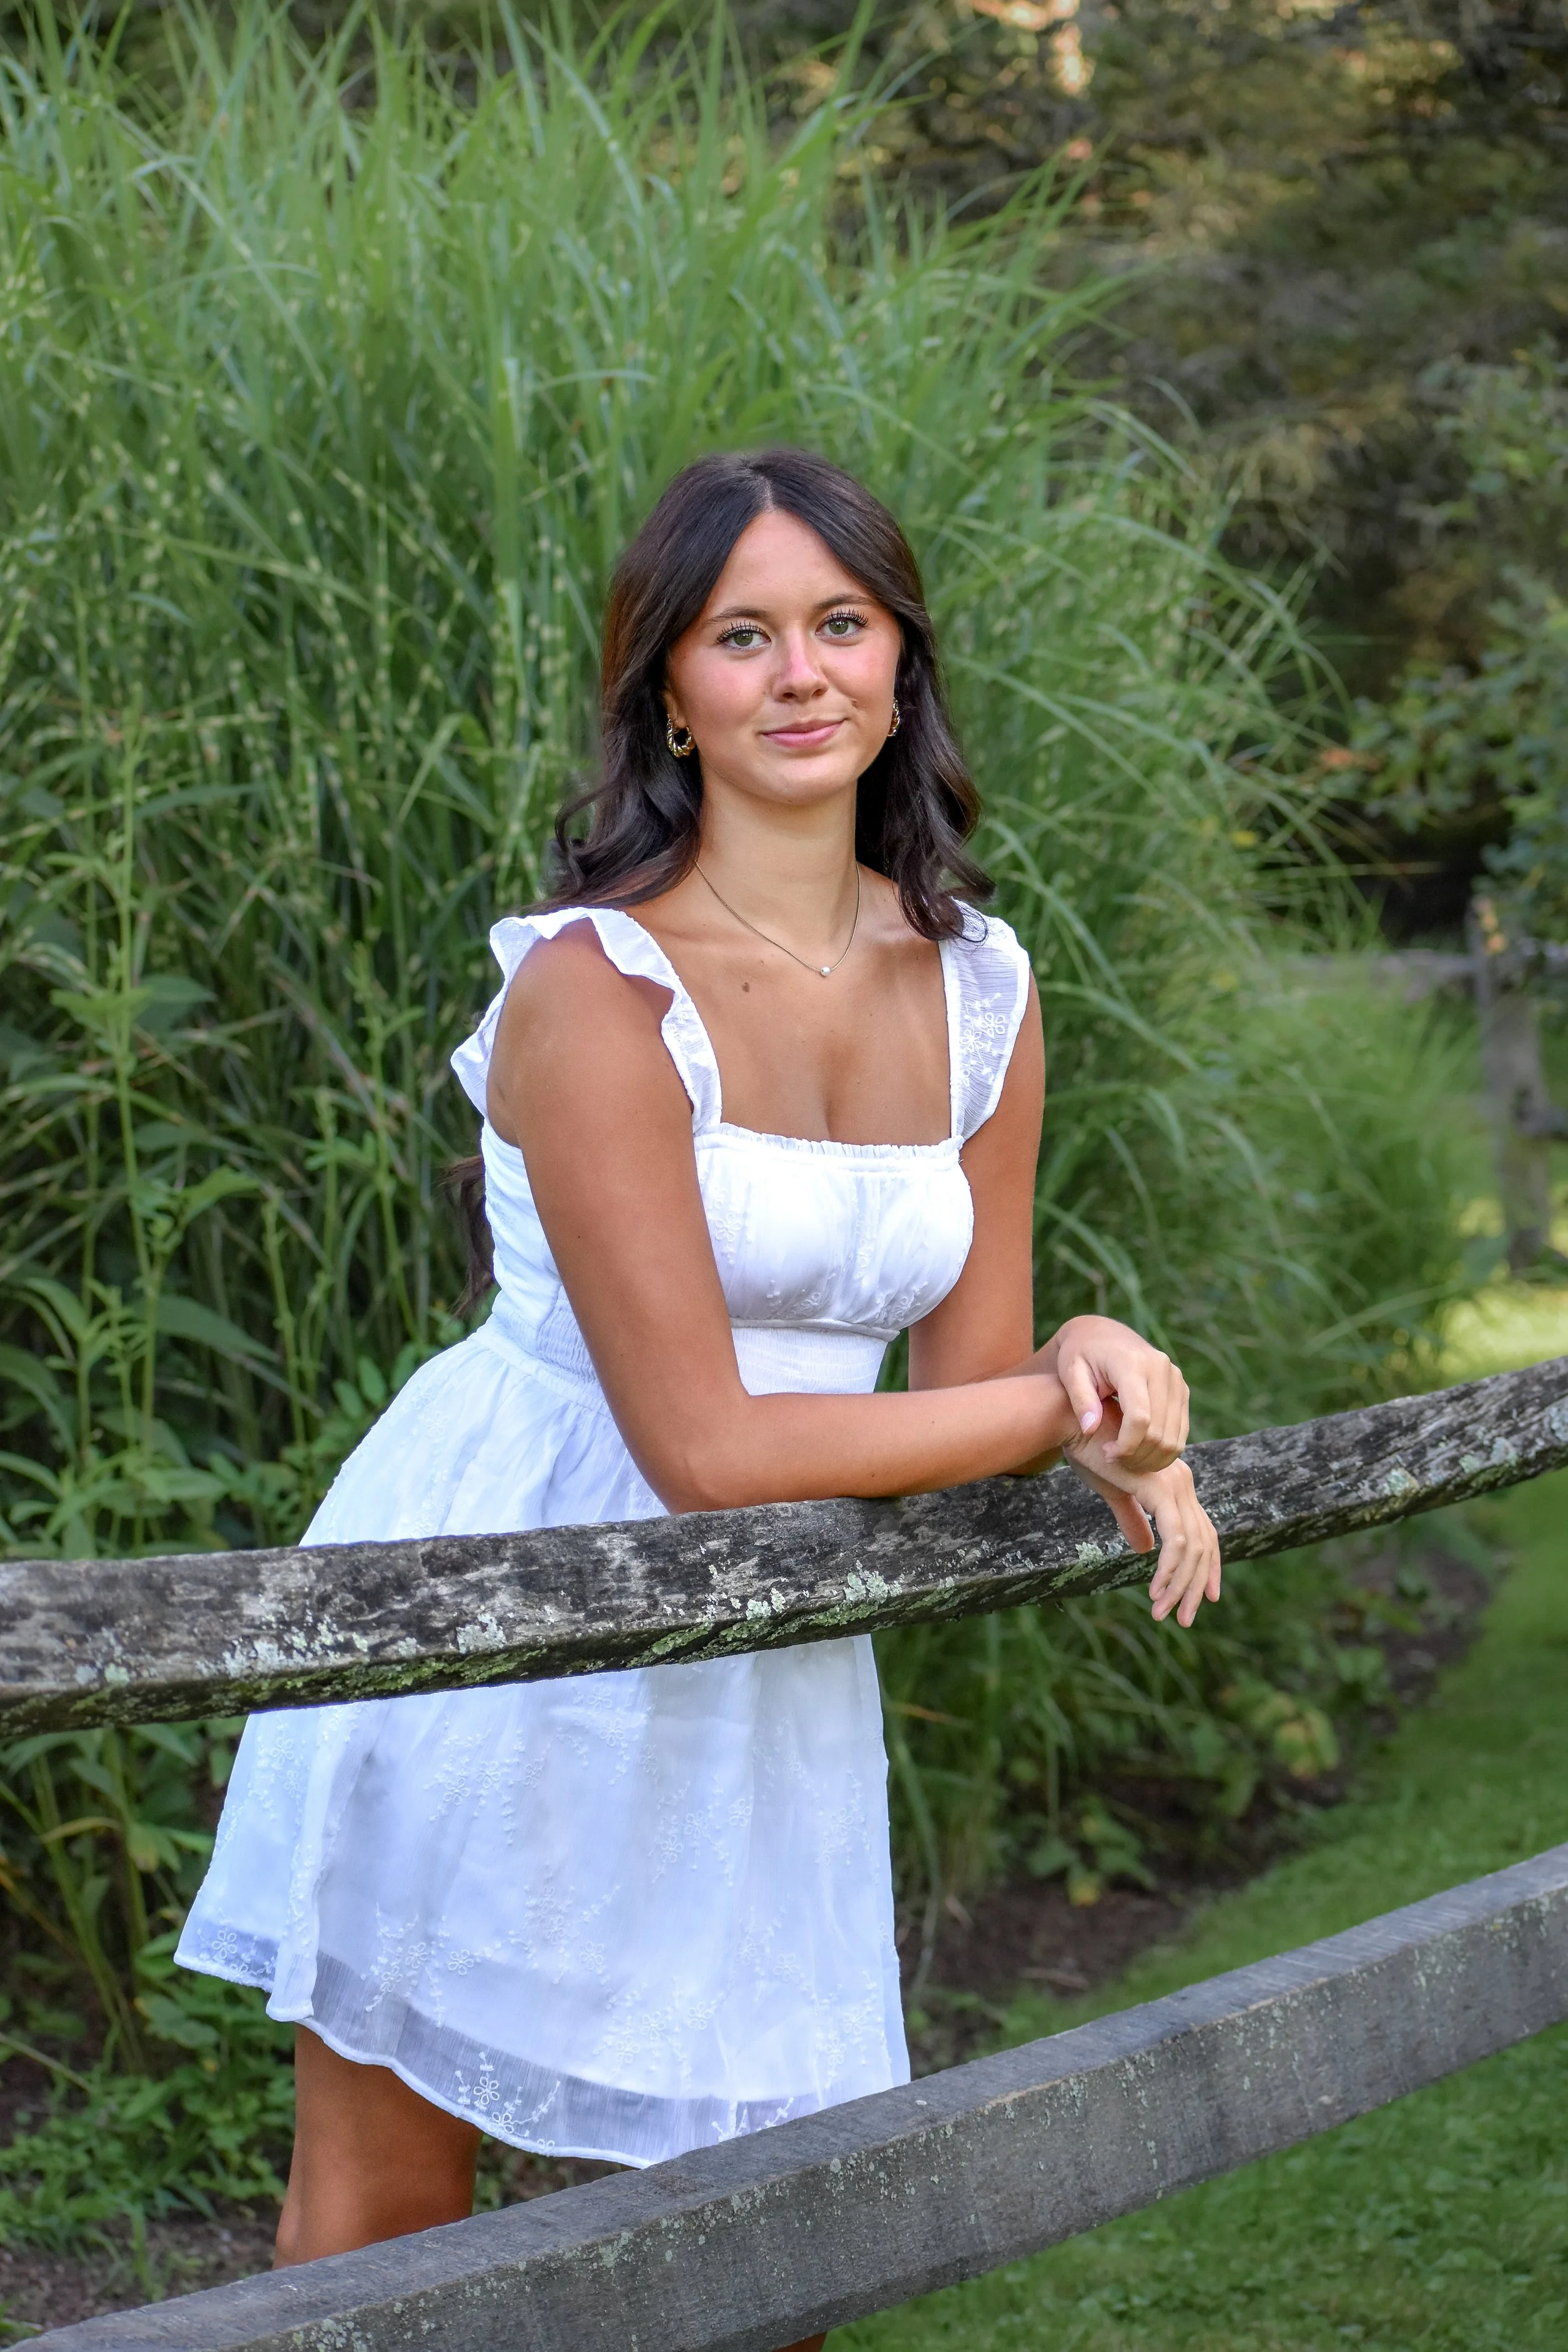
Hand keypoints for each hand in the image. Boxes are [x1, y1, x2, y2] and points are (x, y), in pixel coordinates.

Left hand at [1038, 1315, 1187, 1473]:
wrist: (1103, 1334)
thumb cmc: (1081, 1355)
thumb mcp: (1071, 1372)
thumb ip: (1081, 1400)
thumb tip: (1090, 1429)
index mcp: (1133, 1364)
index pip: (1139, 1418)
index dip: (1126, 1446)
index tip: (1106, 1455)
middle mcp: (1162, 1369)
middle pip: (1160, 1431)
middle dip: (1138, 1457)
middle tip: (1114, 1461)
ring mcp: (1176, 1380)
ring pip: (1174, 1437)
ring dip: (1152, 1459)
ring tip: (1125, 1460)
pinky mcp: (1182, 1390)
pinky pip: (1180, 1432)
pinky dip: (1164, 1450)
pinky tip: (1139, 1452)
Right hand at [1064, 1401, 1220, 1627]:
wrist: (1073, 1425)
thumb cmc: (1089, 1452)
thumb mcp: (1114, 1495)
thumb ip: (1132, 1521)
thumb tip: (1145, 1550)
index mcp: (1177, 1484)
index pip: (1205, 1532)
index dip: (1209, 1568)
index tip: (1205, 1598)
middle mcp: (1183, 1483)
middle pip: (1206, 1544)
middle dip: (1197, 1586)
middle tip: (1184, 1619)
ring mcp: (1175, 1486)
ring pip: (1194, 1548)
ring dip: (1181, 1586)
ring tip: (1163, 1612)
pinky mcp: (1160, 1491)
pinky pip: (1177, 1541)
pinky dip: (1170, 1571)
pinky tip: (1156, 1591)